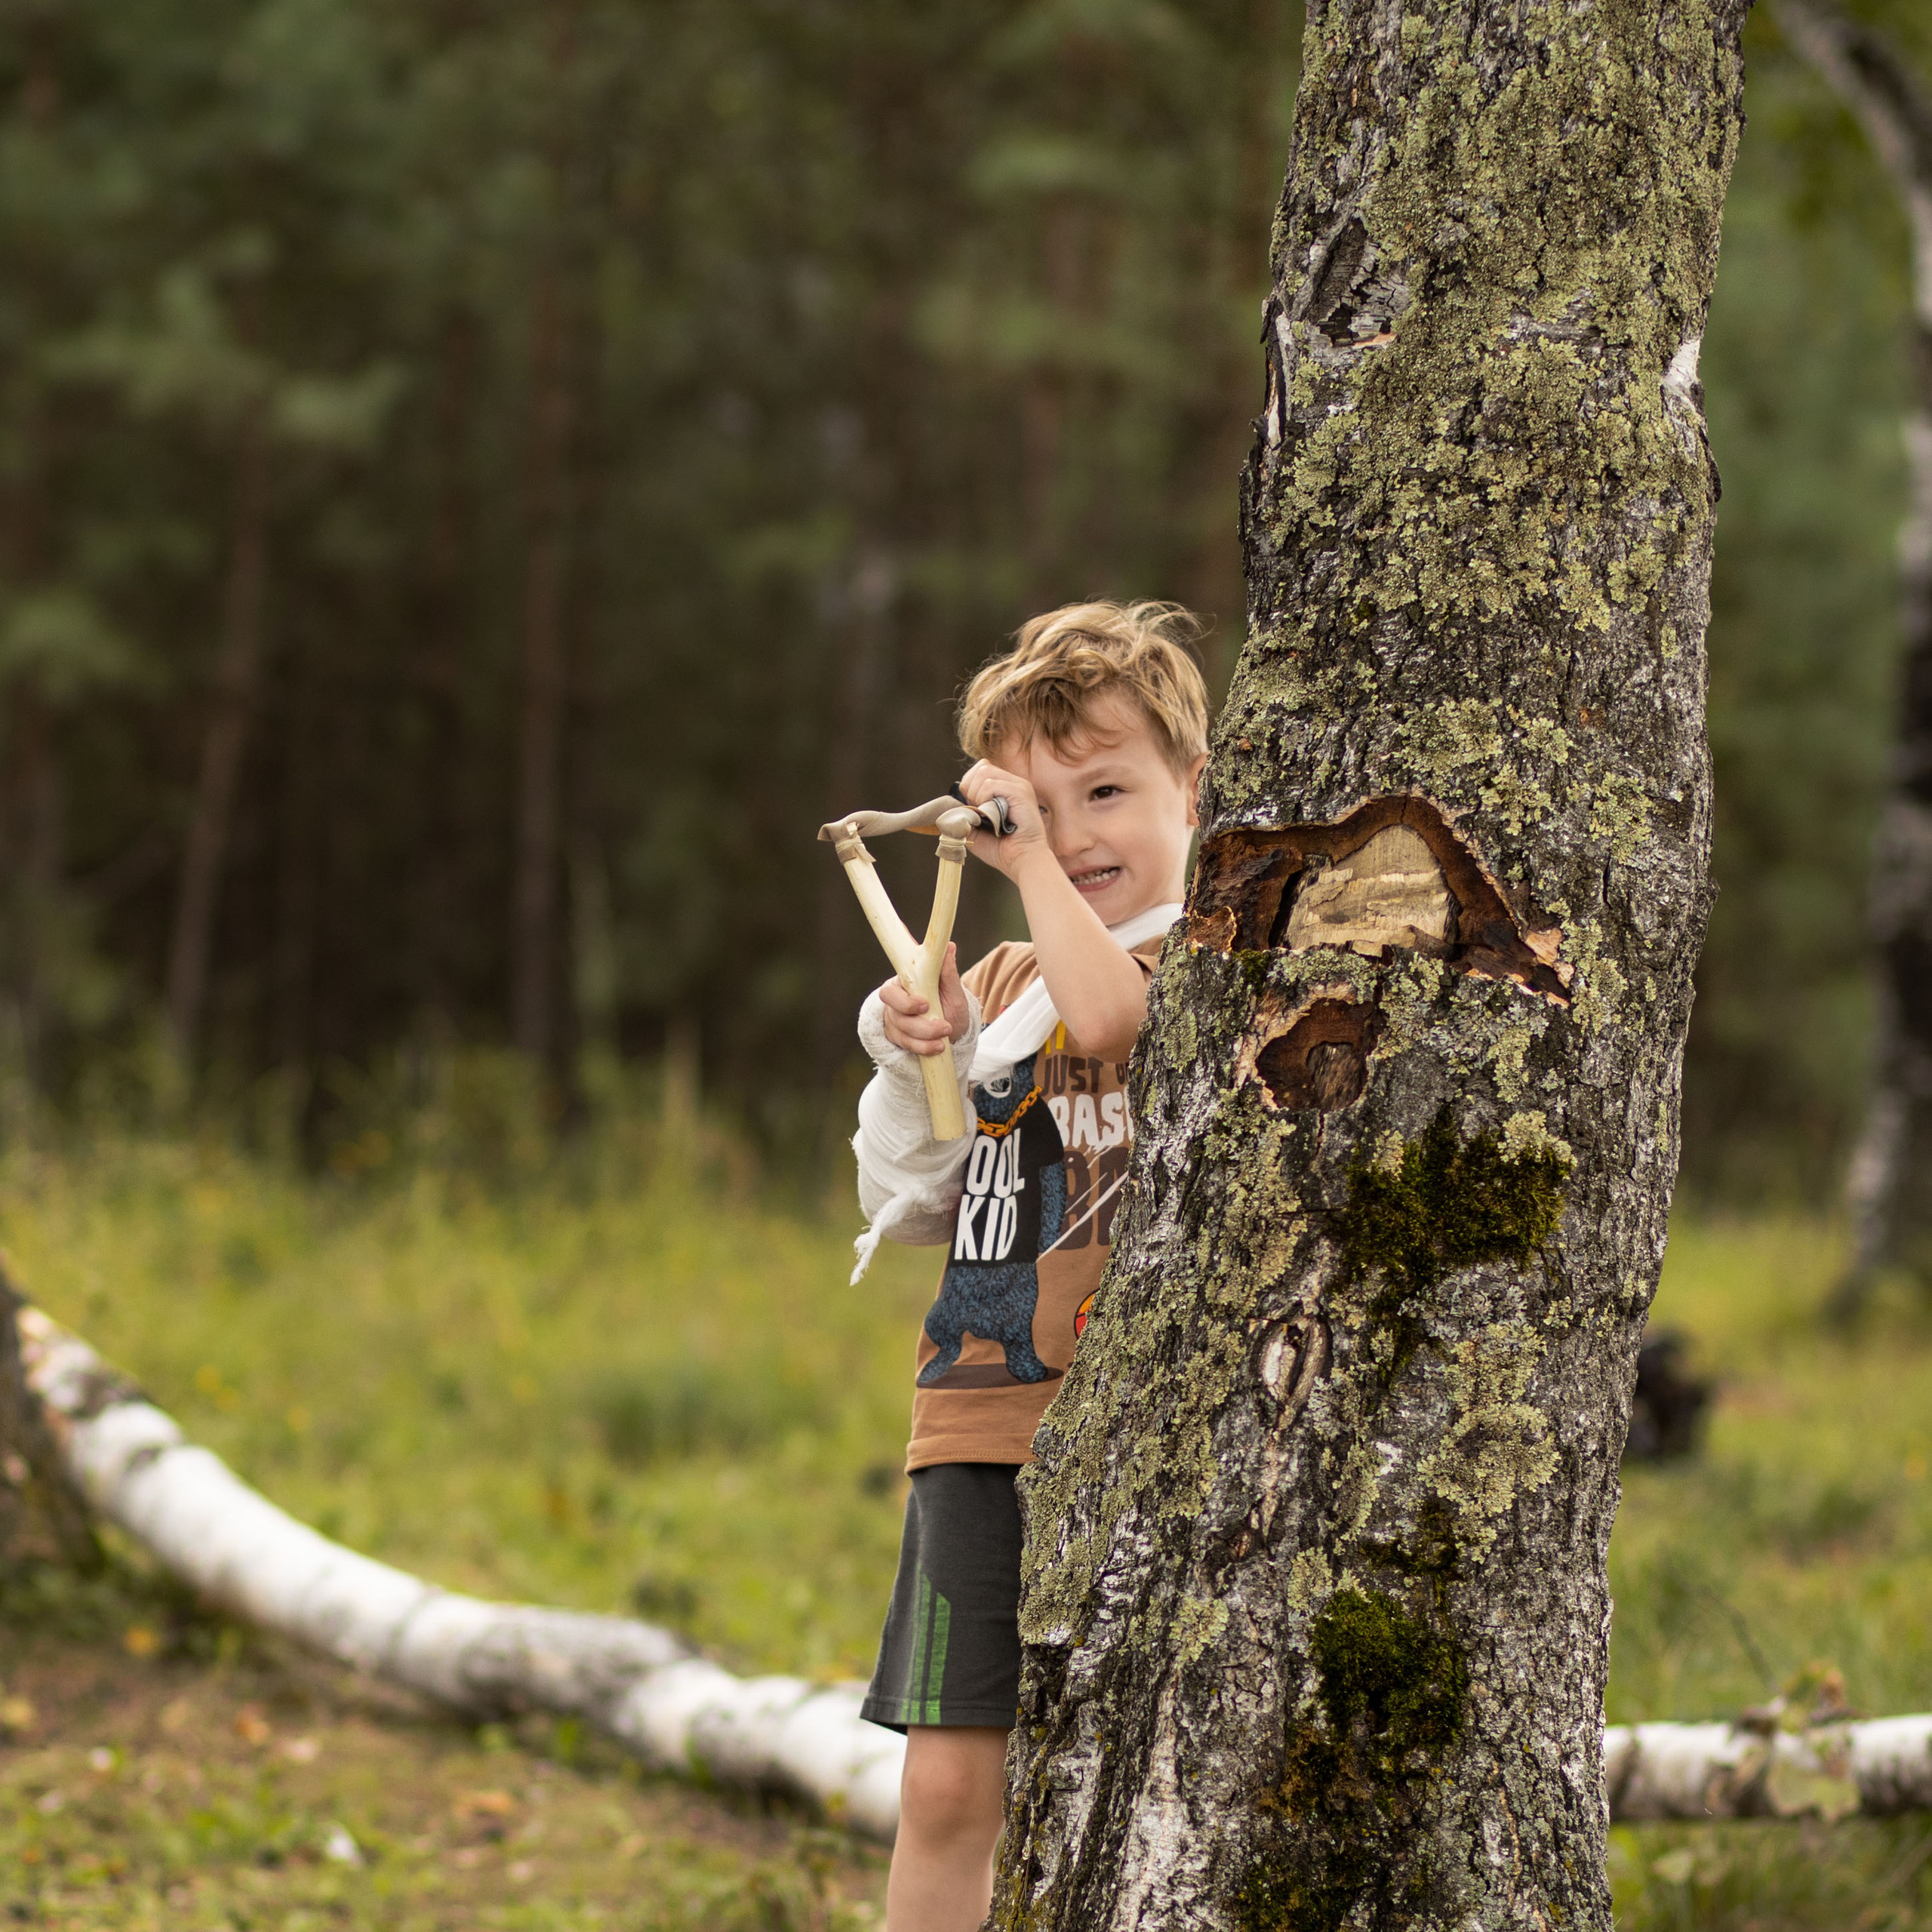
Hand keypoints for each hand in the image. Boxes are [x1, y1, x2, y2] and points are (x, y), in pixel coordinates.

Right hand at [878, 942, 969, 1056]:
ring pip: (902, 1030)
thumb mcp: (953, 990)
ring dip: (926, 1035)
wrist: (952, 1029)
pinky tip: (938, 1046)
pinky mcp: (898, 1038)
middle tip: (941, 1024)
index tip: (925, 1004)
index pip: (890, 990)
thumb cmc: (950, 1004)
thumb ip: (947, 971)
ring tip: (946, 1033)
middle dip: (916, 1021)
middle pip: (893, 1012)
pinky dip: (924, 1047)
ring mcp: (894, 1021)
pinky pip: (907, 1045)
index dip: (905, 1000)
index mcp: (903, 984)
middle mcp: (894, 1002)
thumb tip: (949, 946)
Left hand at [958, 760, 1046, 882]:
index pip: (981, 769)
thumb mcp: (976, 829)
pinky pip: (990, 784)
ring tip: (986, 814)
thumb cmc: (1003, 849)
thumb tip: (950, 803)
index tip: (973, 809)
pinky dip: (983, 798)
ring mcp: (1019, 785)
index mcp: (1006, 789)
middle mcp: (1014, 783)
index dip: (970, 787)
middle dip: (970, 789)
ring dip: (976, 795)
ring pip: (983, 772)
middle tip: (978, 812)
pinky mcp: (1020, 791)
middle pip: (981, 767)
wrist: (1021, 860)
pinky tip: (991, 814)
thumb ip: (964, 813)